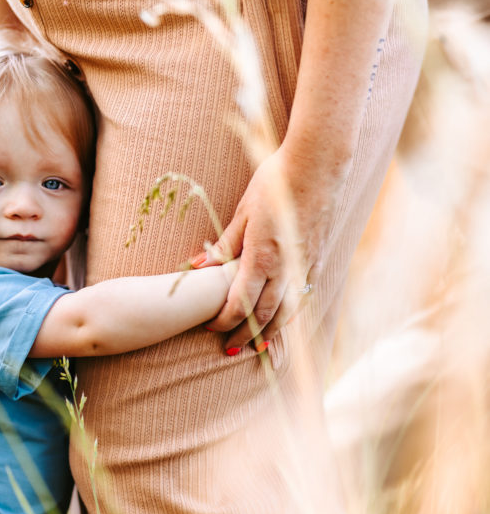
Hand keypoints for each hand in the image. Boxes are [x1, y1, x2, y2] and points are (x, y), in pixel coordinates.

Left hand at [195, 149, 341, 347]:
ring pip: (289, 311)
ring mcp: (305, 265)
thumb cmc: (275, 183)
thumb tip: (196, 268)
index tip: (212, 328)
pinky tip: (282, 319)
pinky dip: (290, 313)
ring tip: (257, 346)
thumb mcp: (242, 211)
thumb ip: (223, 245)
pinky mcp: (317, 259)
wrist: (317, 164)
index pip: (241, 303)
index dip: (225, 321)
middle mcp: (286, 267)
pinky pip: (303, 295)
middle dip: (246, 335)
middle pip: (265, 315)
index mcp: (262, 256)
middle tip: (231, 349)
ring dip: (272, 332)